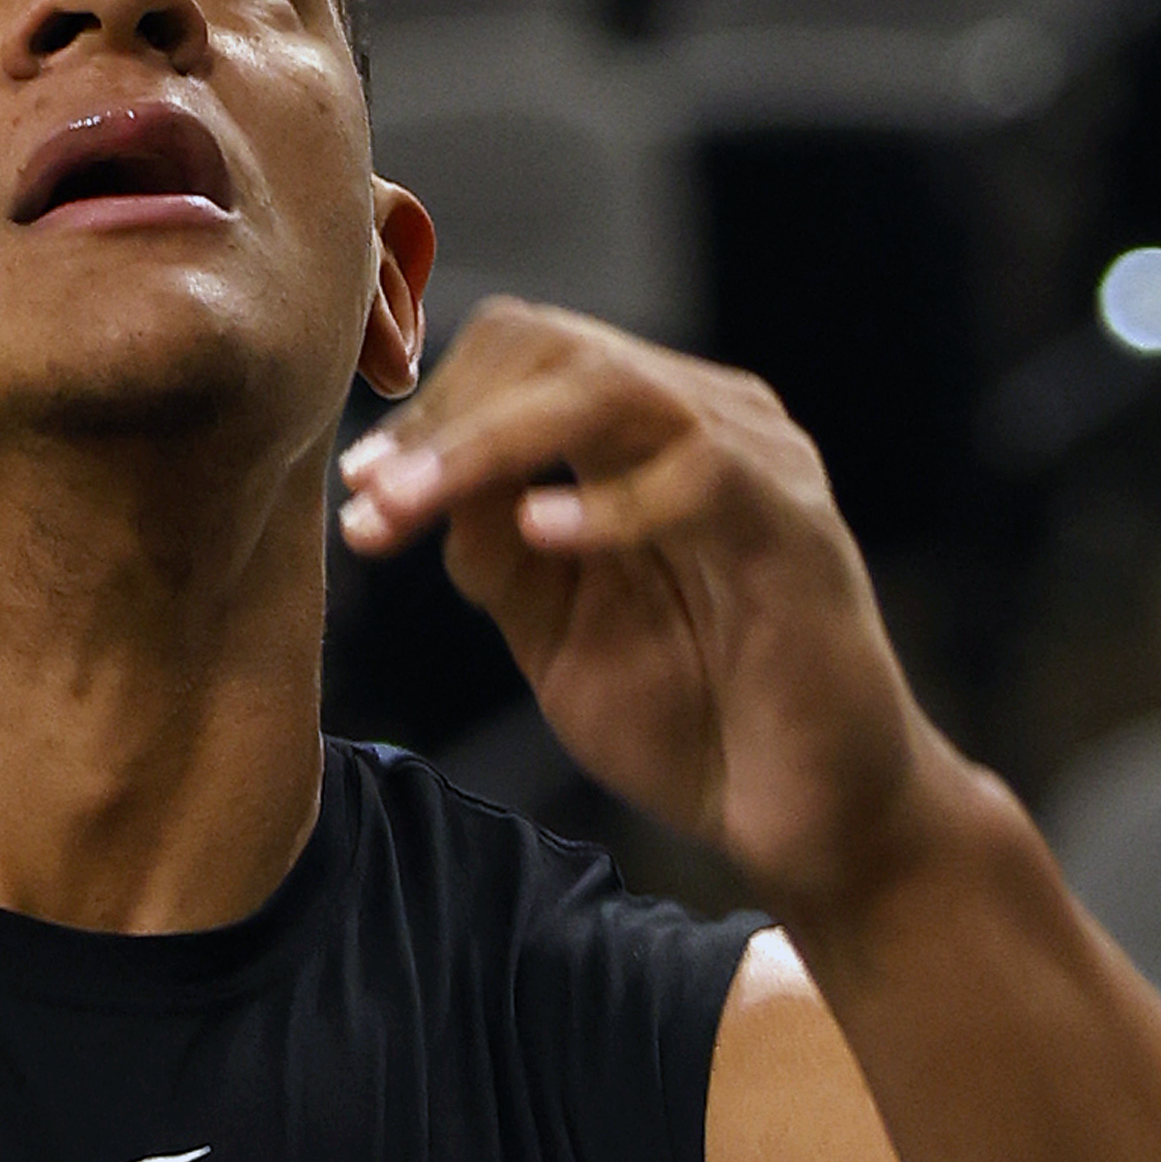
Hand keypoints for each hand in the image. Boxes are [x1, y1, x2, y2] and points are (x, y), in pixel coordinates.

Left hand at [335, 300, 968, 918]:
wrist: (803, 815)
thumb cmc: (688, 717)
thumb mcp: (552, 628)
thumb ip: (491, 551)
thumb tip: (410, 484)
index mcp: (643, 434)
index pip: (523, 355)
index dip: (428, 409)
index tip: (357, 488)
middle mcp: (705, 421)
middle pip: (558, 346)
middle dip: (447, 418)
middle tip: (374, 498)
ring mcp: (759, 463)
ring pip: (614, 389)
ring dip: (492, 443)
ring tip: (417, 505)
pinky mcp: (798, 528)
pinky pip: (700, 473)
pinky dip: (608, 501)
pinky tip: (542, 534)